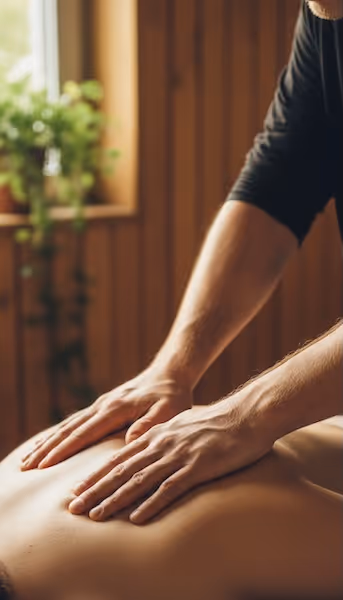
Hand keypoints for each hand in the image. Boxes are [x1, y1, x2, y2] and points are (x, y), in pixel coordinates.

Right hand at [20, 365, 192, 470]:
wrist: (170, 373)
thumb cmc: (172, 395)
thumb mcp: (168, 411)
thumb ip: (150, 424)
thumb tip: (130, 440)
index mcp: (115, 409)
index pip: (84, 433)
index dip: (63, 450)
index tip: (44, 466)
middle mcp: (103, 406)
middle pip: (68, 430)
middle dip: (45, 449)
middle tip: (25, 468)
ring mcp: (101, 405)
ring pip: (68, 425)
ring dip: (46, 442)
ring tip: (27, 459)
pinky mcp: (103, 406)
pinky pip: (75, 422)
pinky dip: (58, 433)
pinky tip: (48, 443)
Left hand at [67, 391, 273, 524]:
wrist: (247, 415)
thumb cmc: (217, 421)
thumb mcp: (182, 423)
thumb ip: (162, 435)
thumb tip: (145, 444)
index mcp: (157, 434)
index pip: (120, 458)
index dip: (97, 475)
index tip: (78, 489)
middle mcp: (162, 444)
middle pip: (122, 470)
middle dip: (96, 490)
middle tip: (75, 507)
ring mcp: (179, 456)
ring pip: (139, 480)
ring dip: (115, 499)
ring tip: (96, 515)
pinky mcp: (197, 467)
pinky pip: (169, 489)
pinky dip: (150, 504)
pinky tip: (136, 518)